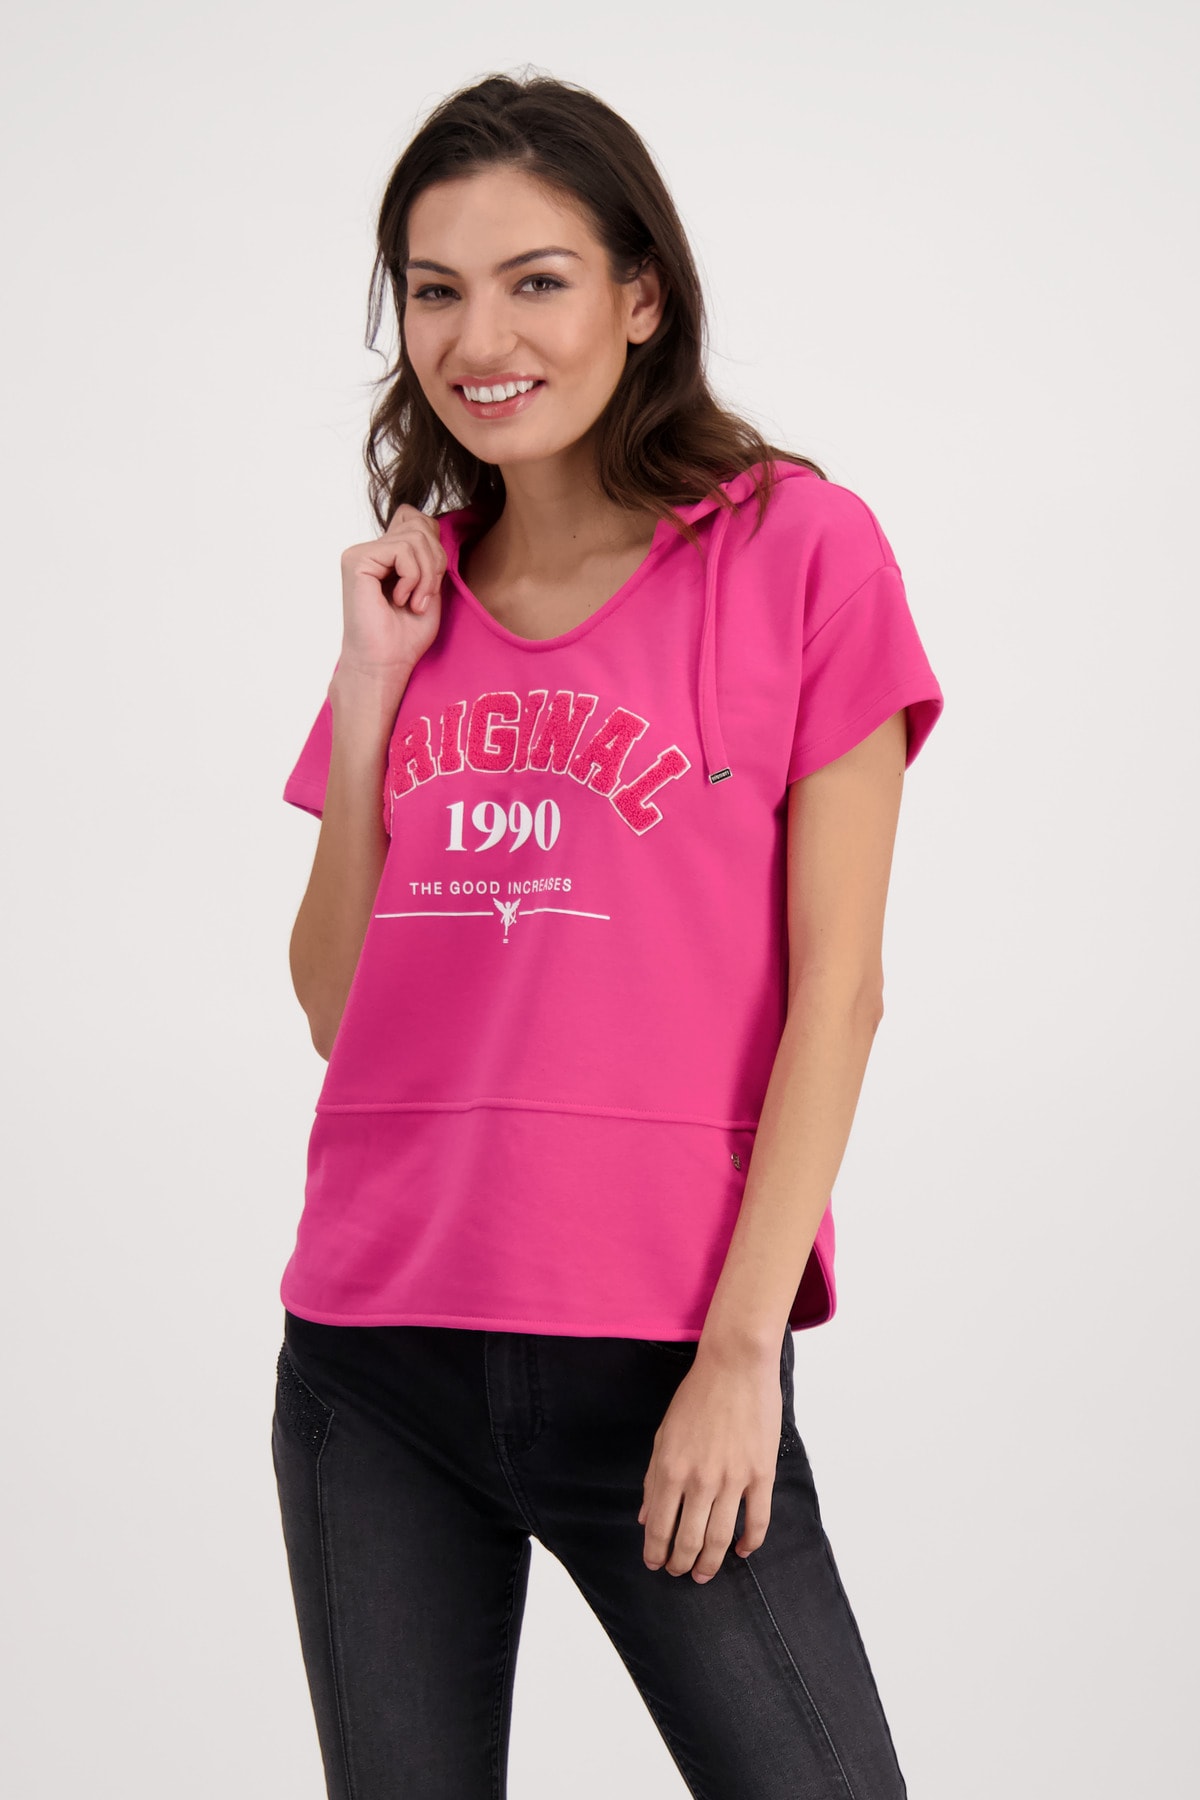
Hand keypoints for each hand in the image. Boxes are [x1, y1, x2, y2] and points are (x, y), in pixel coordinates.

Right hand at [336, 502, 447, 684]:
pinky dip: (413, 578)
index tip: (431, 584)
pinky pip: (402, 550)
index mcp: (385, 555)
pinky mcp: (357, 560)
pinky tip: (401, 601)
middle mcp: (370, 550)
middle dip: (435, 561)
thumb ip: (429, 554)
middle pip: (420, 524)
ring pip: (415, 536)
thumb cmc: (405, 636)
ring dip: (426, 574)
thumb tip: (431, 523)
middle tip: (426, 596)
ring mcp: (360, 553)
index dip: (435, 546)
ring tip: (415, 602)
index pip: (418, 520)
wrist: (385, 664)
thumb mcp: (429, 587)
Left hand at [637, 1342, 783, 1582]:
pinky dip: (749, 1543)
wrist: (735, 1366)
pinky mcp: (761, 1474)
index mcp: (671, 1469)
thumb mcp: (664, 1435)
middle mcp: (700, 1479)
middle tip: (680, 1573)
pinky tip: (741, 1551)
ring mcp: (733, 1479)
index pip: (660, 1527)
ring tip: (704, 1574)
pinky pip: (758, 1521)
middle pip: (689, 1541)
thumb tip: (646, 1518)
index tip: (656, 1564)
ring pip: (720, 1538)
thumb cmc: (696, 1396)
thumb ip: (654, 1479)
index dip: (656, 1553)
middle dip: (681, 1564)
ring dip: (710, 1563)